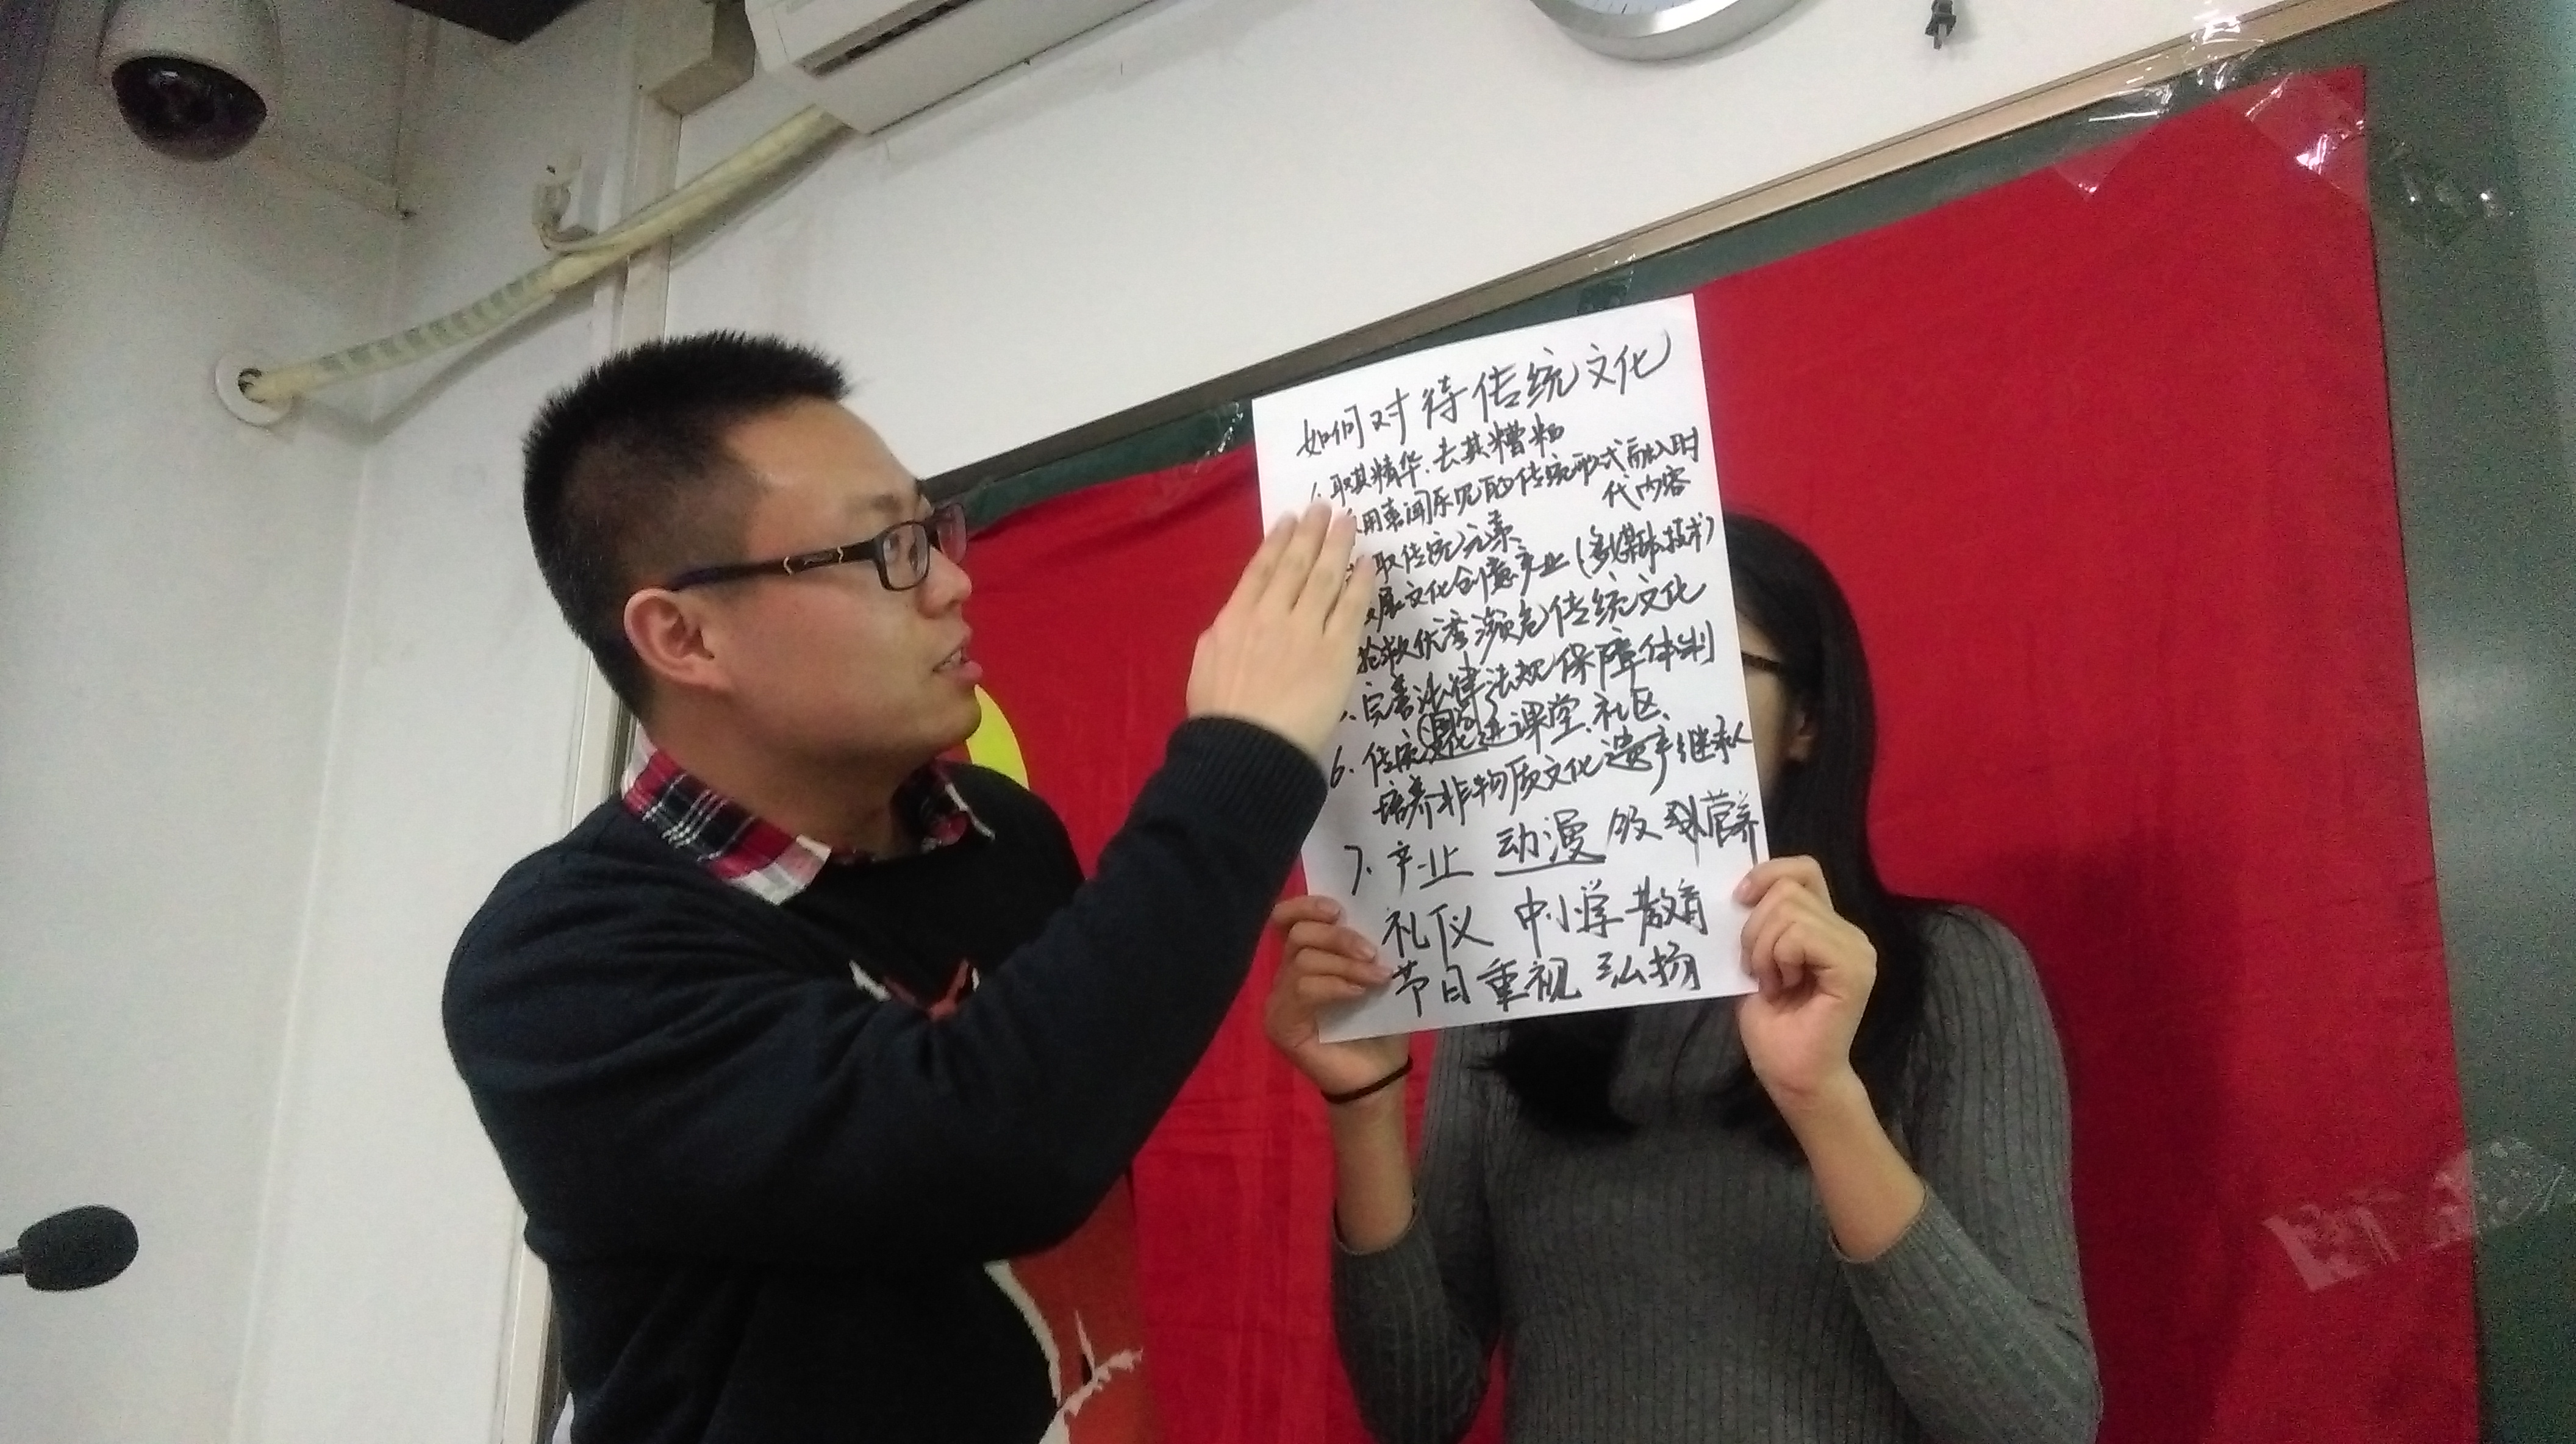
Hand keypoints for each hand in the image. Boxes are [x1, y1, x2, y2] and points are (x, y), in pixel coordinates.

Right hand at [1187, 503, 1375, 758]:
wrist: (1247, 750)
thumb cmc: (1221, 719)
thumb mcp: (1203, 670)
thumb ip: (1218, 639)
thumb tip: (1229, 621)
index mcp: (1234, 620)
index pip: (1259, 570)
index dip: (1277, 542)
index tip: (1288, 519)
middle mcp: (1271, 617)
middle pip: (1295, 565)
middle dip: (1311, 532)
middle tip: (1325, 508)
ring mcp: (1305, 632)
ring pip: (1325, 578)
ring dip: (1338, 546)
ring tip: (1349, 522)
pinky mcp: (1336, 652)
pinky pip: (1351, 609)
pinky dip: (1360, 583)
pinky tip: (1368, 564)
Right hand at [1262, 894, 1409, 1097]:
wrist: (1380, 1076)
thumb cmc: (1379, 1026)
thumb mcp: (1376, 977)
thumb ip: (1367, 948)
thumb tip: (1380, 914)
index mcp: (1305, 960)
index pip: (1286, 921)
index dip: (1307, 906)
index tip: (1339, 909)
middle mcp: (1284, 979)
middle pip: (1297, 935)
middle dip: (1338, 938)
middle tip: (1373, 953)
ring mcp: (1279, 1004)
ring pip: (1302, 961)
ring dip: (1345, 965)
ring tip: (1377, 977)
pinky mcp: (1281, 1027)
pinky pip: (1303, 990)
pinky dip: (1334, 986)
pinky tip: (1358, 995)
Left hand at [1733, 856, 1877, 1113]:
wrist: (1793, 1076)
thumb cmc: (1774, 1026)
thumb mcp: (1756, 960)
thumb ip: (1761, 923)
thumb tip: (1740, 889)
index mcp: (1827, 926)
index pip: (1803, 870)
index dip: (1767, 874)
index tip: (1738, 899)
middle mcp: (1849, 932)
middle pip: (1787, 890)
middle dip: (1754, 929)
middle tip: (1758, 971)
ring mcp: (1856, 949)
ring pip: (1790, 911)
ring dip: (1763, 949)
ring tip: (1772, 983)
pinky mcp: (1853, 968)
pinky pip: (1800, 936)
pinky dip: (1777, 958)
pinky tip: (1783, 987)